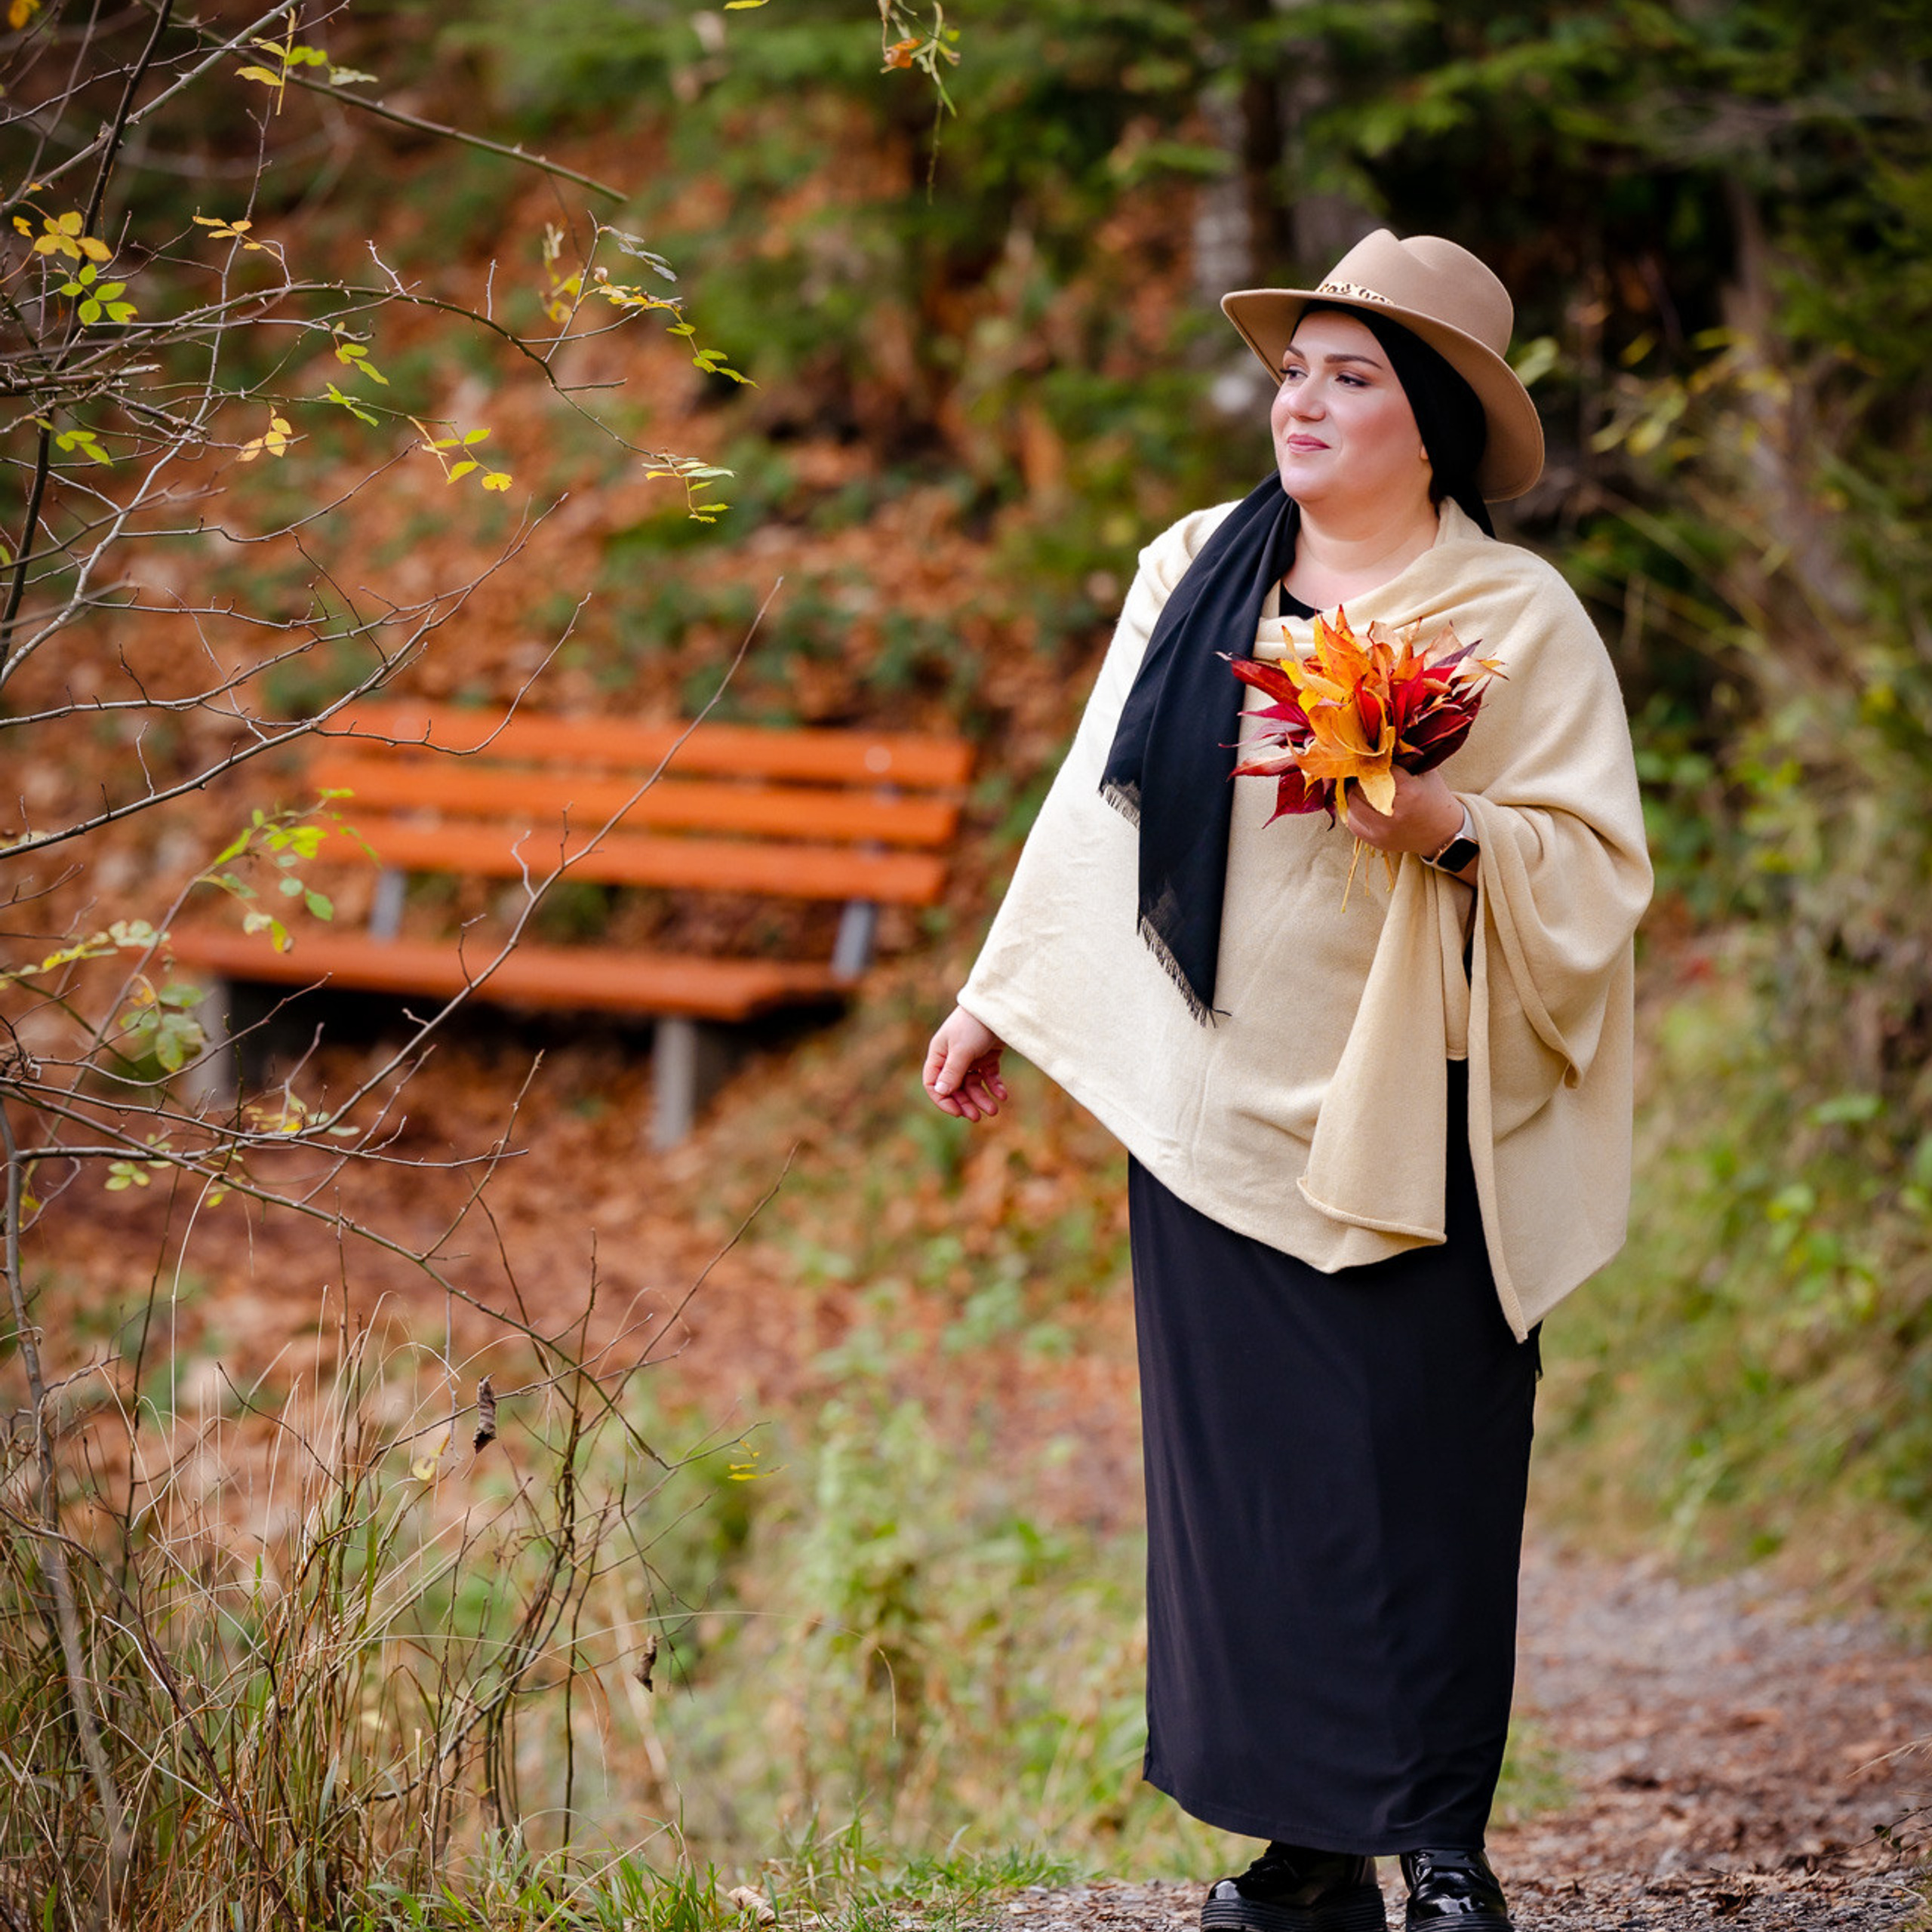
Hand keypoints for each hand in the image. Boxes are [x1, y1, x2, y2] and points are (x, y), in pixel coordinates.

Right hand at [923, 1006, 1008, 1122]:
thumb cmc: (974, 1024)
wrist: (999, 1005)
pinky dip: (995, 1086)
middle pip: (955, 1088)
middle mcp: (953, 1057)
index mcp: (939, 1054)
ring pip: (973, 1085)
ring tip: (994, 1110)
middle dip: (966, 1103)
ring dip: (982, 1098)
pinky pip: (989, 1077)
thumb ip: (952, 1072)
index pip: (934, 1084)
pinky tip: (1003, 1095)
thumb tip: (941, 1092)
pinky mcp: (988, 1056)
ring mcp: (971, 1057)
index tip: (957, 1112)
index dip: (943, 1100)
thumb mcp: (962, 1050)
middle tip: (977, 1117)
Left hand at [1345, 767, 1464, 857]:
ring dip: (1353, 792)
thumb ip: (1404, 758)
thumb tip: (1379, 744)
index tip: (1372, 755)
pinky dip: (1354, 810)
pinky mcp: (1375, 841)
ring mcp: (1382, 830)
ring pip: (1352, 803)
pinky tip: (1360, 802)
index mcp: (1409, 792)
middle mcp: (1393, 814)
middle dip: (1360, 776)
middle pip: (1360, 786)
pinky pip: (1352, 821)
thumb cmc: (1434, 797)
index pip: (1378, 768)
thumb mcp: (1426, 772)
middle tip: (1361, 769)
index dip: (1375, 761)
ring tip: (1360, 784)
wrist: (1443, 833)